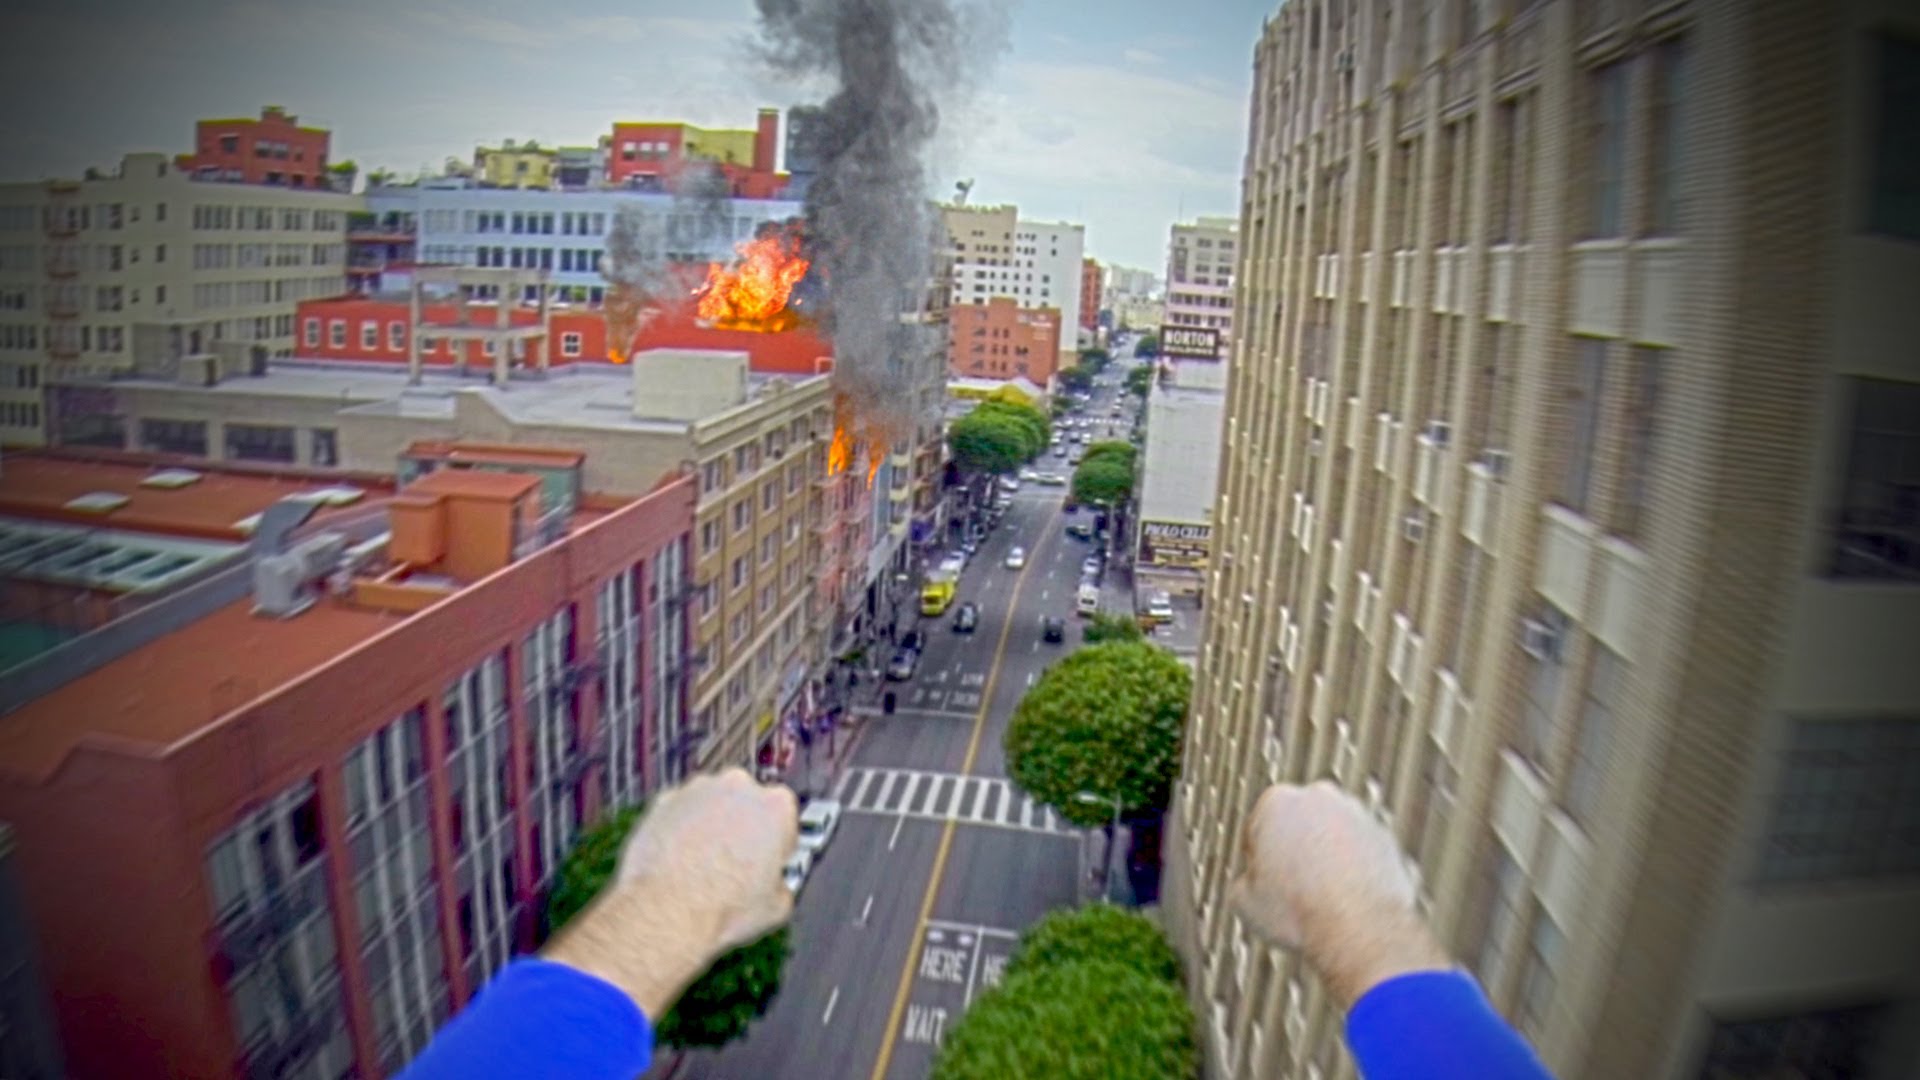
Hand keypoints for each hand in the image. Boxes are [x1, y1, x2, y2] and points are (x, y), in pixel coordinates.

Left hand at [545, 768, 797, 1015]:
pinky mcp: (665, 801)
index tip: (769, 862)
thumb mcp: (776, 907)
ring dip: (712, 826)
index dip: (777, 845)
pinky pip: (680, 812)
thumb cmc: (720, 906)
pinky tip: (681, 862)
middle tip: (737, 865)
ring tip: (705, 867)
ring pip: (712, 804)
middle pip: (748, 804)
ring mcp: (699, 790)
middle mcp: (739, 788)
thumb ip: (782, 884)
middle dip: (744, 829)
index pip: (786, 819)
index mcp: (777, 806)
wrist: (667, 911)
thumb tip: (774, 888)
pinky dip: (681, 829)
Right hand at [1226, 781, 1449, 1007]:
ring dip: (1327, 856)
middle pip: (1298, 823)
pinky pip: (1362, 851)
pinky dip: (1356, 868)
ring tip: (1322, 898)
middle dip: (1295, 848)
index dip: (1258, 858)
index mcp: (1276, 802)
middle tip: (1292, 887)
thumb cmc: (1301, 911)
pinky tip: (1347, 898)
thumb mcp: (1244, 903)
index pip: (1258, 827)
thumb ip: (1242, 882)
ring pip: (1333, 835)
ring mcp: (1357, 815)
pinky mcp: (1385, 837)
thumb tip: (1249, 885)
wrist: (1358, 928)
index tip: (1263, 880)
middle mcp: (1319, 798)